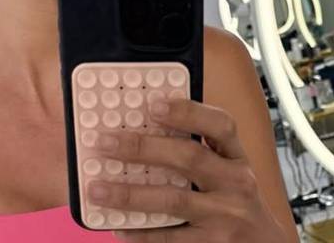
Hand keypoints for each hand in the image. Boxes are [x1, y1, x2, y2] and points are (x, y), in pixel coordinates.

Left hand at [87, 99, 290, 241]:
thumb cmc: (237, 202)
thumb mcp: (230, 171)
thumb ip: (201, 151)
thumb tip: (145, 131)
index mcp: (237, 157)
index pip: (220, 125)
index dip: (188, 111)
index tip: (153, 104)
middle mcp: (235, 183)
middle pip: (190, 158)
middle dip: (143, 147)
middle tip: (105, 142)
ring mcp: (225, 216)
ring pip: (173, 200)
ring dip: (130, 194)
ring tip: (97, 188)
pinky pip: (169, 238)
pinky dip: (140, 233)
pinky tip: (117, 226)